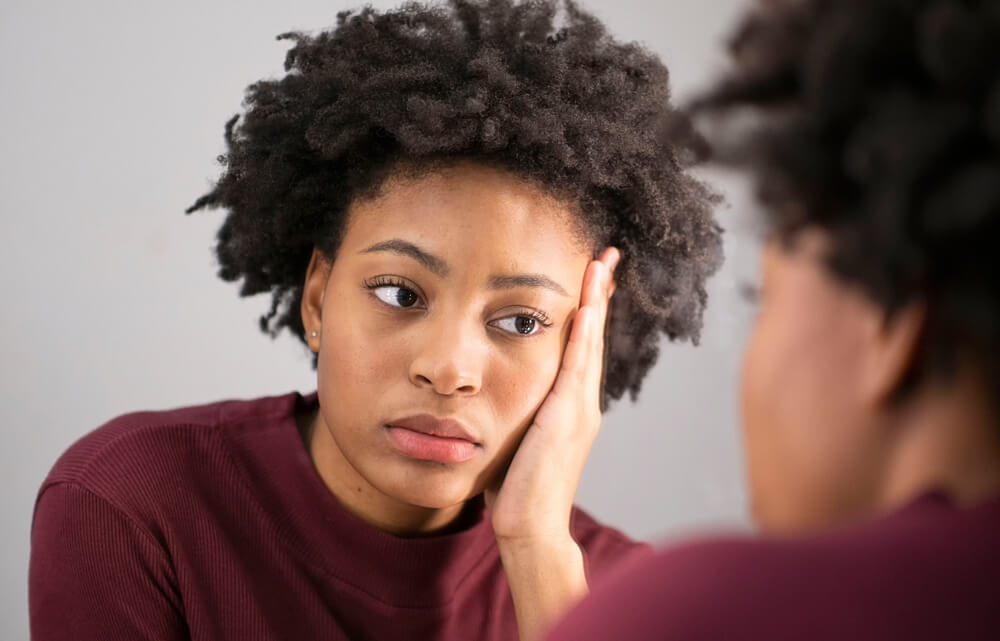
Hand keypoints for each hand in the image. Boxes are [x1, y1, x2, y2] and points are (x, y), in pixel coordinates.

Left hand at [485, 247, 618, 639]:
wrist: (530, 528)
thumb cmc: (516, 490)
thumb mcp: (517, 439)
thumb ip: (518, 412)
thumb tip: (495, 388)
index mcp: (570, 406)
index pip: (580, 347)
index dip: (587, 310)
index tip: (589, 276)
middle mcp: (581, 402)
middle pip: (592, 337)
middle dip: (599, 294)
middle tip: (606, 255)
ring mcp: (579, 409)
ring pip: (589, 343)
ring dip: (595, 301)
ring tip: (601, 264)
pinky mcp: (567, 417)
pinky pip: (577, 365)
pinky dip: (584, 331)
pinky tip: (586, 304)